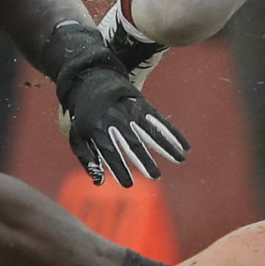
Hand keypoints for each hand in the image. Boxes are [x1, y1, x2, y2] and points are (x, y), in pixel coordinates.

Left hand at [53, 37, 188, 186]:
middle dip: (145, 160)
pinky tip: (185, 146)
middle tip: (156, 176)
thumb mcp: (78, 137)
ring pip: (151, 130)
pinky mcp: (144, 106)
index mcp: (98, 128)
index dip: (119, 168)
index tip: (129, 184)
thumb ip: (88, 160)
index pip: (110, 152)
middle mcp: (116, 119)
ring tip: (180, 159)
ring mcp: (132, 111)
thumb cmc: (86, 117)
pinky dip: (174, 133)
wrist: (93, 81)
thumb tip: (99, 183)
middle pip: (133, 142)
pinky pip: (161, 121)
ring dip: (167, 145)